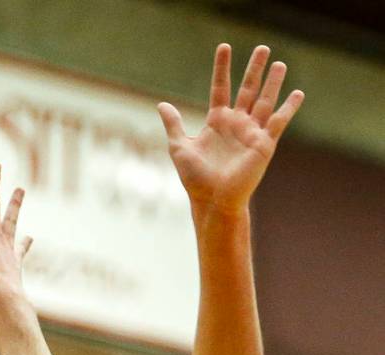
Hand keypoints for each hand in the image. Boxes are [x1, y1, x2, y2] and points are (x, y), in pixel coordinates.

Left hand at [158, 44, 303, 212]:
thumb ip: (174, 125)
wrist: (213, 201)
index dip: (222, 68)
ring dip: (272, 83)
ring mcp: (251, 133)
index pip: (220, 88)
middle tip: (263, 48)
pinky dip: (288, 108)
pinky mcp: (264, 144)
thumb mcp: (180, 148)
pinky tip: (298, 94)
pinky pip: (278, 122)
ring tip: (279, 63)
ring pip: (265, 101)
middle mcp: (236, 124)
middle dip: (254, 69)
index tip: (225, 47)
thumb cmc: (196, 179)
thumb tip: (162, 104)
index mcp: (217, 122)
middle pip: (247, 90)